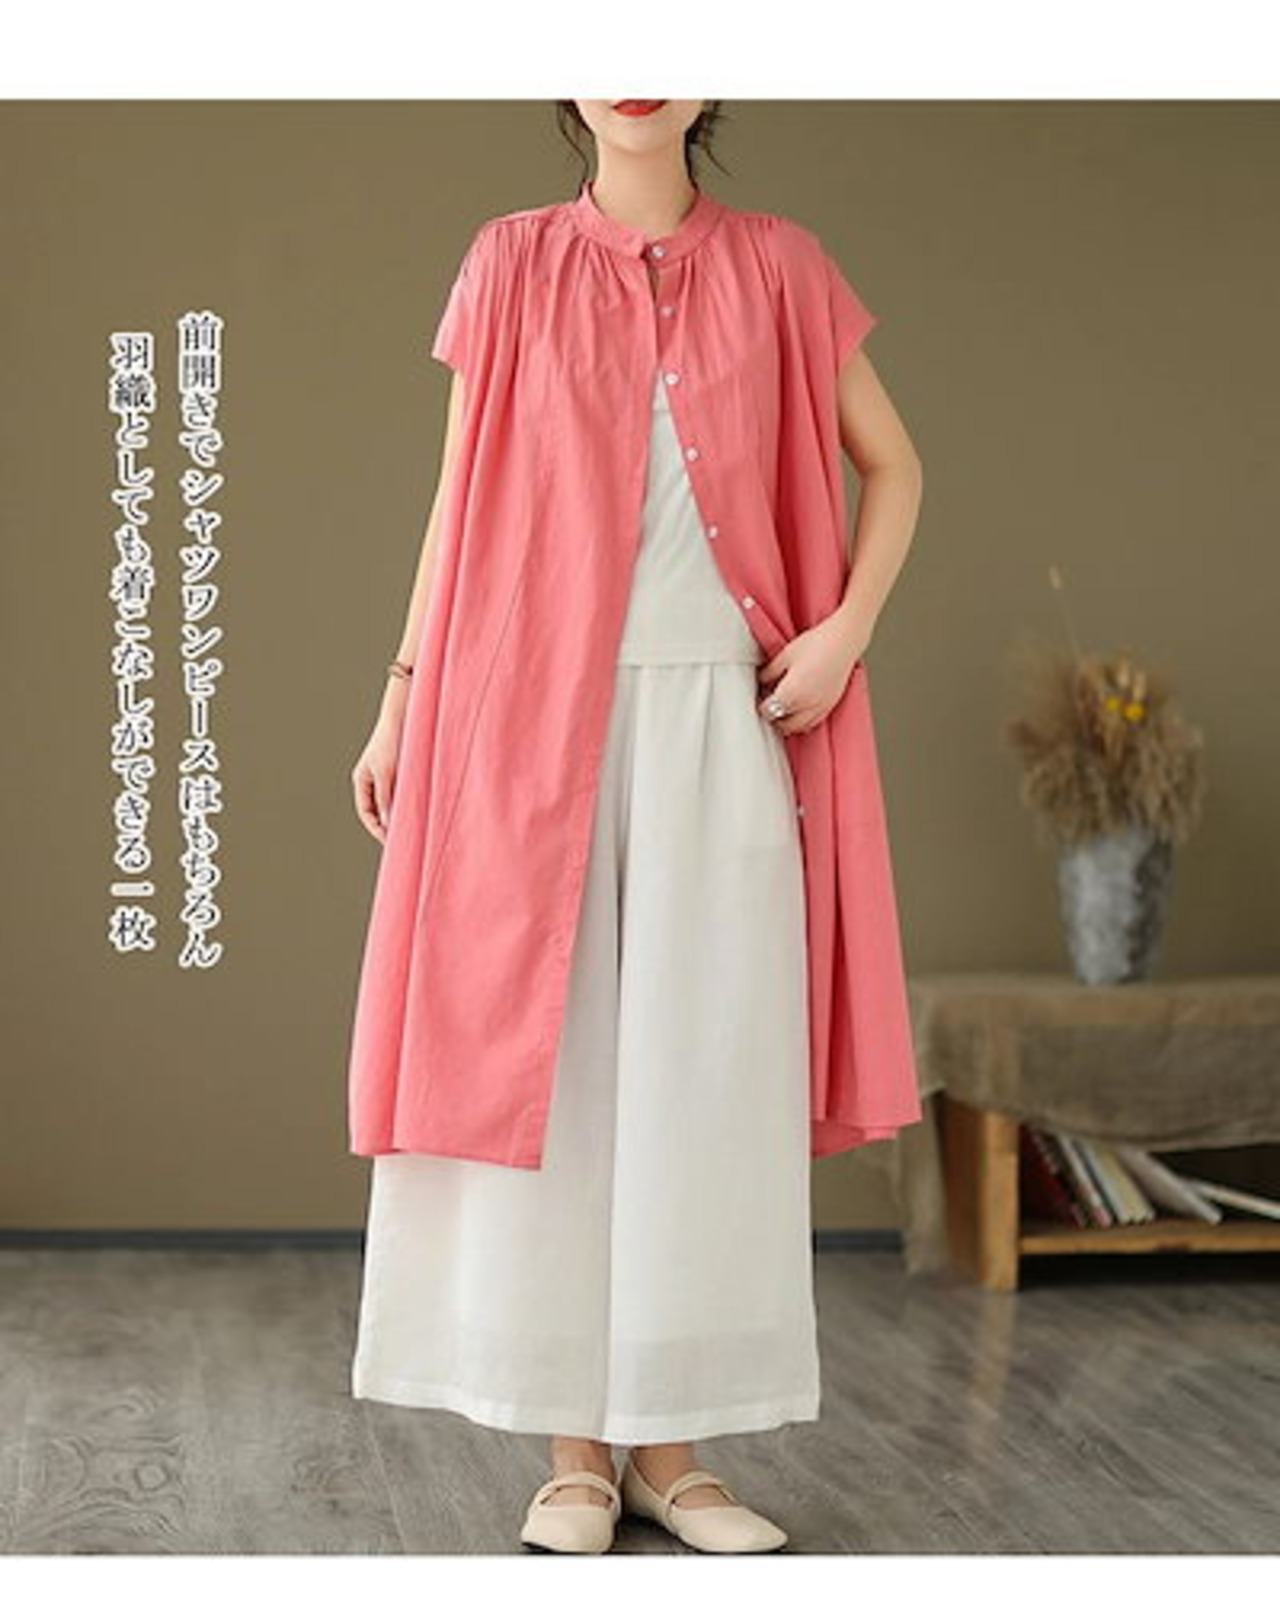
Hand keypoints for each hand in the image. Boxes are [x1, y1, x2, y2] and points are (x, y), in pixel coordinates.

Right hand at [351, 698, 407, 842]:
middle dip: (387, 825)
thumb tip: (386, 823)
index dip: (376, 828)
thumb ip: (385, 797)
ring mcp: (386, 776)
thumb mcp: (387, 772)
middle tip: (403, 840)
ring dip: (399, 815)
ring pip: (391, 803)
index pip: (365, 812)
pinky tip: (419, 810)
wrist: (403, 716)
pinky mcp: (400, 772)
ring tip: (413, 828)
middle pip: (377, 810)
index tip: (390, 841)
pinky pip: (401, 794)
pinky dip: (407, 803)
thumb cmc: (391, 741)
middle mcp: (372, 780)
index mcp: (362, 780)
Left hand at [756, 610, 868, 735]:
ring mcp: (820, 707)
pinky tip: (800, 709)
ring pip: (799, 728)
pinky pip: (813, 723)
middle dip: (774, 717)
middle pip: (783, 725)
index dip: (761, 706)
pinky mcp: (831, 705)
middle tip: (769, 705)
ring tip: (783, 708)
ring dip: (788, 722)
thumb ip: (770, 672)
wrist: (843, 641)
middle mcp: (806, 705)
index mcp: (792, 693)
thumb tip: (762, 681)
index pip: (769, 711)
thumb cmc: (817, 644)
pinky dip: (803, 721)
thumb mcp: (785, 655)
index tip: (760, 698)